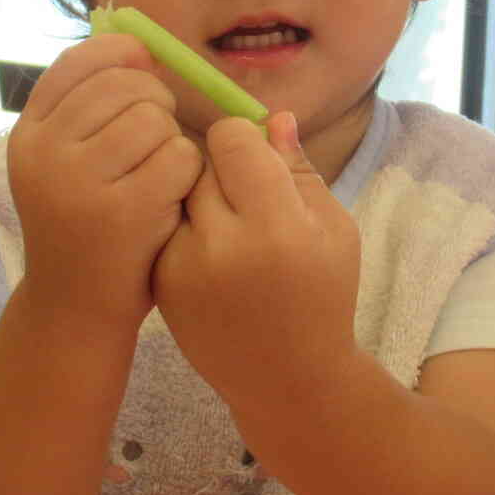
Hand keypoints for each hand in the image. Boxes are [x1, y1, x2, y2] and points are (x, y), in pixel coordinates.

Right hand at [7, 32, 202, 330]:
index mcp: (27, 136)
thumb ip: (87, 108)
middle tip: (156, 139)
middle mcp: (44, 153)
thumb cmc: (84, 226)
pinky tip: (171, 200)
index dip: (120, 55)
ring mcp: (79, 182)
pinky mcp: (122, 211)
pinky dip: (187, 174)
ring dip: (172, 141)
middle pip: (125, 86)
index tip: (144, 67)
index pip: (76, 63)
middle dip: (156, 103)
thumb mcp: (63, 163)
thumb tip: (141, 46)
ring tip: (159, 175)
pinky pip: (178, 157)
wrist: (74, 308)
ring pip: (155, 118)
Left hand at [153, 111, 362, 404]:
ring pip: (176, 193)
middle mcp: (222, 244)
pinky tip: (211, 255)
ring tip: (228, 228)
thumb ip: (299, 171)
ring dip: (199, 198)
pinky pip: (165, 227)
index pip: (231, 138)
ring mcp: (182, 267)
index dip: (245, 140)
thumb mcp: (334, 230)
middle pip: (198, 162)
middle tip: (244, 198)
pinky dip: (183, 230)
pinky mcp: (160, 284)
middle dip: (221, 169)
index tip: (258, 160)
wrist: (286, 377)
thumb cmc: (323, 297)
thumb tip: (271, 117)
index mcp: (276, 226)